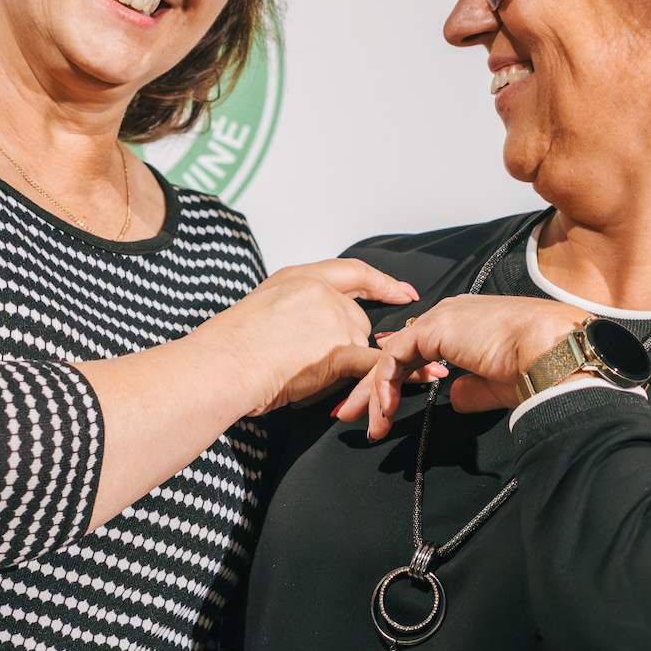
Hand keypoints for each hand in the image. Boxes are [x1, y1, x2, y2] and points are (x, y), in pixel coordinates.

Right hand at [198, 259, 417, 414]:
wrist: (223, 365)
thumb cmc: (226, 348)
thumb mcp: (259, 308)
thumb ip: (288, 311)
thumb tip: (299, 333)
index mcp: (296, 277)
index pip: (351, 272)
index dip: (380, 282)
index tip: (401, 291)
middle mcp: (320, 291)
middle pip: (356, 319)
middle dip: (344, 344)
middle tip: (311, 364)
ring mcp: (332, 318)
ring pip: (357, 346)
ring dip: (341, 365)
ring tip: (301, 378)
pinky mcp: (340, 349)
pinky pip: (378, 363)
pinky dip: (404, 372)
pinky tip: (427, 377)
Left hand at [335, 295, 588, 439]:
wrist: (551, 352)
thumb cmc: (535, 370)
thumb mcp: (495, 384)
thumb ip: (470, 389)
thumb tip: (453, 397)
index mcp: (466, 324)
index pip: (421, 348)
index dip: (400, 377)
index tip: (387, 405)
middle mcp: (450, 315)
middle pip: (399, 352)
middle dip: (374, 385)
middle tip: (355, 414)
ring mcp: (440, 318)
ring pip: (391, 356)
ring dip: (374, 393)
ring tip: (366, 424)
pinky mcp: (432, 328)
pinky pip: (393, 359)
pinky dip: (383, 387)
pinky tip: (384, 412)